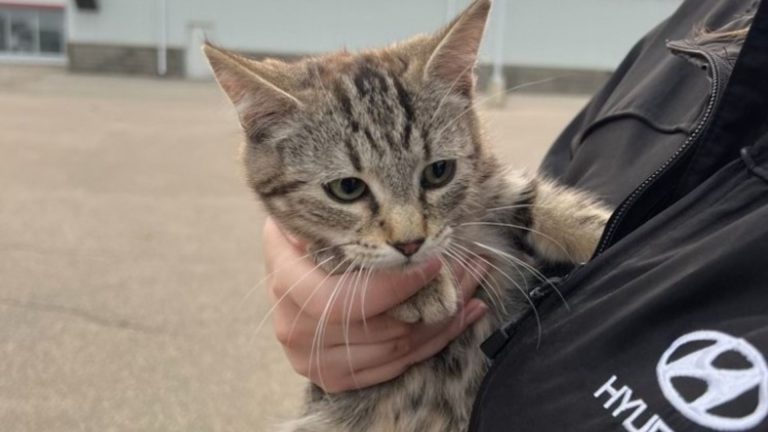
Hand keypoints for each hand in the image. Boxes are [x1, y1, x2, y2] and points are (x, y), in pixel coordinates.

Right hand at [263, 217, 488, 392]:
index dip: (394, 286)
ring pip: (396, 349)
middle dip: (432, 302)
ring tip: (473, 283)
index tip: (432, 260)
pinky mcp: (334, 379)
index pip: (343, 299)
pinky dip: (435, 342)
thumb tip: (356, 195)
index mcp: (285, 282)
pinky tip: (461, 314)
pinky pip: (397, 367)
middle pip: (380, 328)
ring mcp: (312, 360)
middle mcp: (293, 327)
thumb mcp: (307, 219)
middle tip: (468, 270)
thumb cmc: (307, 244)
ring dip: (444, 318)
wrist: (293, 287)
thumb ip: (325, 213)